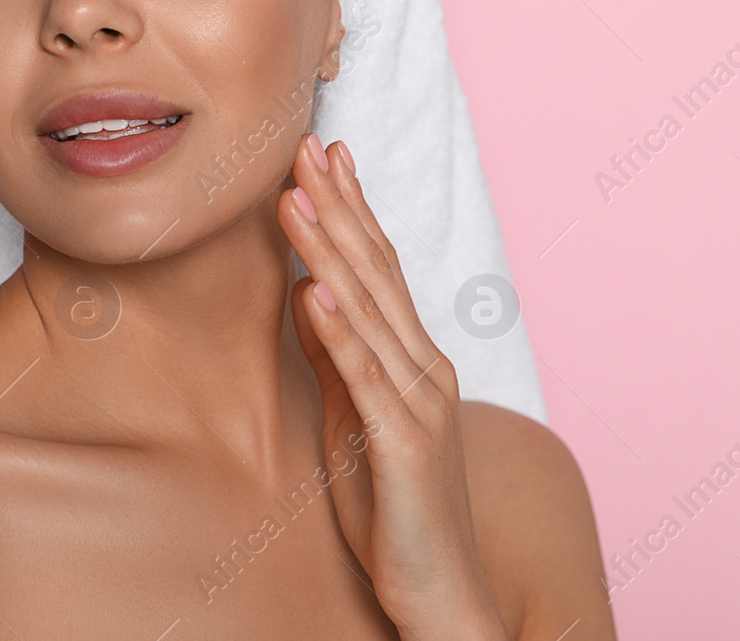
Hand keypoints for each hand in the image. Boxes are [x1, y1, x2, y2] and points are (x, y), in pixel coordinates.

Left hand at [277, 132, 507, 640]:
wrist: (442, 592)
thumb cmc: (396, 510)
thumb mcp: (353, 422)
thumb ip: (337, 360)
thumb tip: (307, 296)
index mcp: (415, 361)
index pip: (380, 269)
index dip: (352, 209)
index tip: (323, 155)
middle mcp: (426, 369)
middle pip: (377, 273)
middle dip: (339, 207)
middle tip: (304, 147)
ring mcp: (420, 404)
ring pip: (369, 312)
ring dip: (330, 251)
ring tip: (296, 199)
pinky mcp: (404, 444)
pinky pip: (366, 379)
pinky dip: (340, 332)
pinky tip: (314, 292)